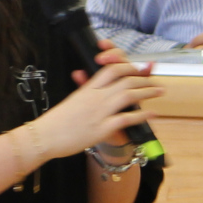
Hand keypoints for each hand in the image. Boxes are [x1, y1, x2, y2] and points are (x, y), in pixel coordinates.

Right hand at [36, 61, 164, 160]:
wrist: (43, 137)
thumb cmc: (55, 121)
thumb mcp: (71, 100)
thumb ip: (82, 88)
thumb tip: (82, 75)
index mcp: (87, 88)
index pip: (112, 69)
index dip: (128, 66)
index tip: (139, 69)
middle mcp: (95, 97)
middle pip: (125, 79)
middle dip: (144, 78)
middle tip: (155, 80)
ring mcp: (99, 112)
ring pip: (129, 94)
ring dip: (147, 91)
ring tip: (159, 91)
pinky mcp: (102, 128)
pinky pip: (127, 118)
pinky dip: (142, 115)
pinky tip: (152, 113)